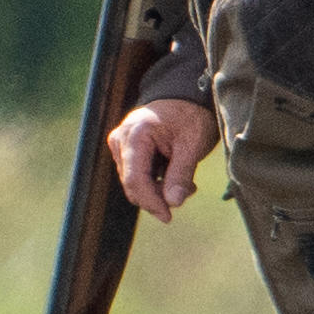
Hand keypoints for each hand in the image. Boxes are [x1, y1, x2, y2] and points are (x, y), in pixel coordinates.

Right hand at [109, 97, 215, 218]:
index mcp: (136, 134)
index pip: (134, 179)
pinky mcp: (125, 151)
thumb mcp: (193, 144)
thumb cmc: (191, 116)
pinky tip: (176, 177)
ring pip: (135, 184)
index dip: (151, 202)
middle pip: (132, 185)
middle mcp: (121, 139)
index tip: (168, 216)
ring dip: (160, 191)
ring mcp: (120, 145)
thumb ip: (181, 174)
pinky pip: (136, 176)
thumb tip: (173, 203)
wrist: (186, 97)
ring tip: (187, 183)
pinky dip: (156, 183)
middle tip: (188, 191)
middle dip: (158, 197)